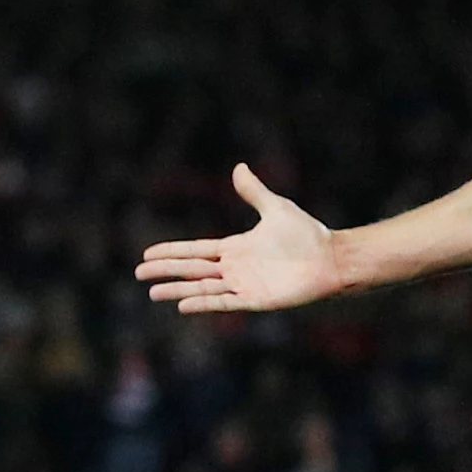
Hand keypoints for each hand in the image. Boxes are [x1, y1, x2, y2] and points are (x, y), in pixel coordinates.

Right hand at [136, 166, 343, 313]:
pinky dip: (204, 304)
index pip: (196, 250)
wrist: (331, 258)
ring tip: (153, 293)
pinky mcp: (256, 299)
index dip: (172, 251)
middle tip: (139, 274)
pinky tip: (182, 305)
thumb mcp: (276, 208)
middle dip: (166, 271)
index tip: (148, 254)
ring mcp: (245, 284)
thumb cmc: (308, 235)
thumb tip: (238, 167)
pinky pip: (224, 303)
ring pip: (203, 288)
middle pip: (193, 269)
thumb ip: (254, 192)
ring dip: (178, 290)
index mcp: (237, 247)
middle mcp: (236, 267)